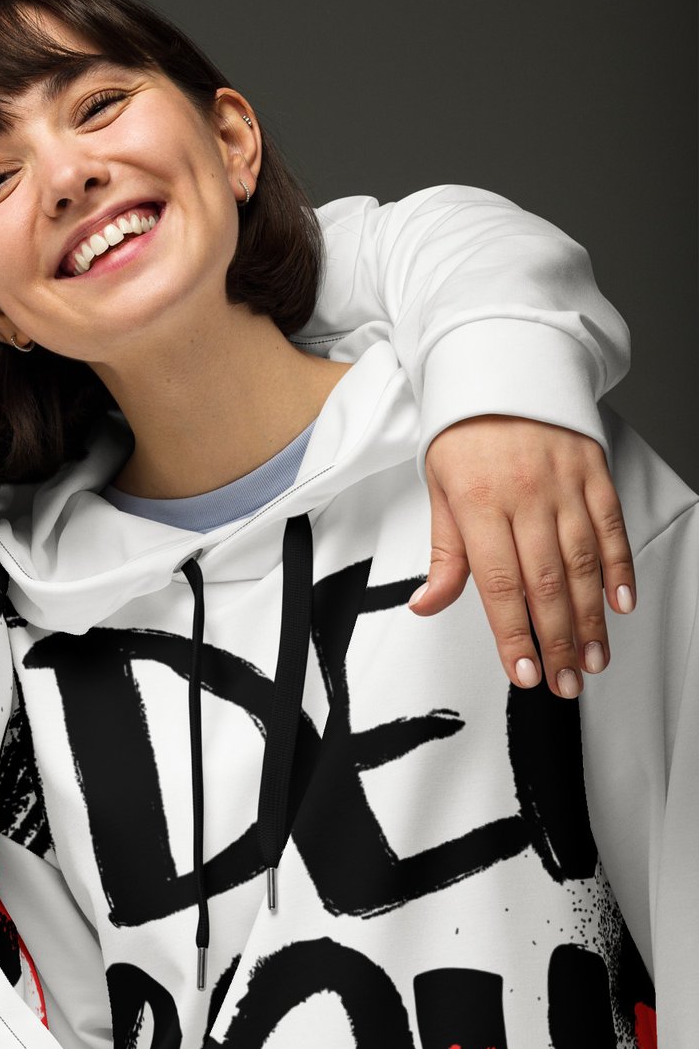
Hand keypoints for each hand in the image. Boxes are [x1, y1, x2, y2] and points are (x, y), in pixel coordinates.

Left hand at [414, 416, 634, 696]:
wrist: (499, 367)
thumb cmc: (462, 432)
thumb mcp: (437, 488)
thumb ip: (443, 553)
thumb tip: (427, 604)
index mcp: (478, 502)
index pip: (499, 584)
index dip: (514, 633)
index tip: (524, 671)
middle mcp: (525, 496)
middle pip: (546, 582)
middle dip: (558, 640)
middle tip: (565, 682)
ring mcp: (565, 484)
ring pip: (584, 563)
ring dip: (592, 618)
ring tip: (594, 659)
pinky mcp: (594, 473)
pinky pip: (611, 527)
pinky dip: (620, 569)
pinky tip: (622, 605)